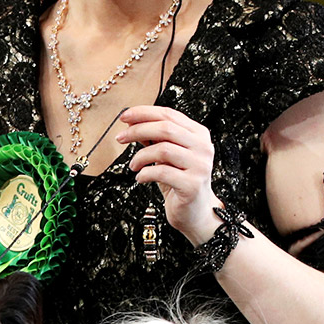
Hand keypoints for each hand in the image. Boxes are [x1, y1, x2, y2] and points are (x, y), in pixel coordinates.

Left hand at [117, 105, 222, 243]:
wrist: (195, 211)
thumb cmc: (179, 180)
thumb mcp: (167, 155)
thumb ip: (154, 137)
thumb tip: (131, 121)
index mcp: (198, 134)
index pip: (169, 114)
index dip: (144, 113)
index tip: (124, 116)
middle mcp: (203, 147)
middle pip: (166, 129)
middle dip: (138, 130)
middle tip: (120, 138)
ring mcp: (200, 166)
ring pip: (163, 149)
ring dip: (140, 156)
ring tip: (133, 165)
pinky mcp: (192, 185)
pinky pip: (161, 172)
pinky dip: (145, 174)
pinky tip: (141, 178)